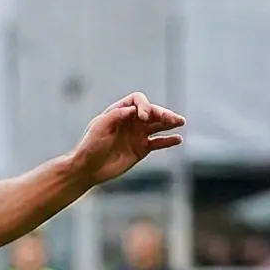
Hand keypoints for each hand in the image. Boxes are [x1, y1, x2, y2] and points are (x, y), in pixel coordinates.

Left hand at [70, 93, 185, 185]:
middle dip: (163, 114)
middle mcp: (131, 121)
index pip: (138, 100)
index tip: (144, 118)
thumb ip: (116, 115)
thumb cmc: (90, 146)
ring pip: (158, 125)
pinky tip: (178, 139)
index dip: (144, 106)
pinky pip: (158, 142)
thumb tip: (134, 109)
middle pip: (152, 112)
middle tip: (173, 120)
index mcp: (119, 112)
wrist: (88, 168)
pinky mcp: (141, 149)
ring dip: (170, 123)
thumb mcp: (100, 127)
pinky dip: (168, 141)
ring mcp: (137, 135)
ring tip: (181, 122)